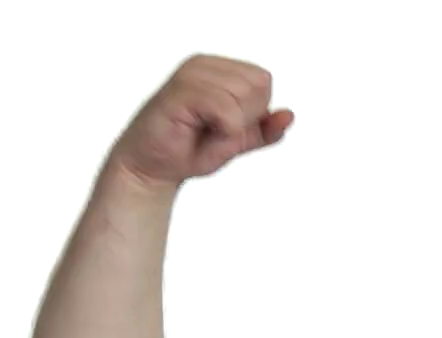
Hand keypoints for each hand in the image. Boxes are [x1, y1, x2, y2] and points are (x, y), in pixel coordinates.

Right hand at [109, 54, 293, 190]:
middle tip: (213, 131)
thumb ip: (264, 129)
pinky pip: (225, 109)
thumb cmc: (188, 150)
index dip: (253, 112)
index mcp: (217, 68)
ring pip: (243, 96)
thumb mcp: (237, 141)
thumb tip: (289, 115)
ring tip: (203, 131)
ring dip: (231, 127)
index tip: (224, 126)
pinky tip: (198, 131)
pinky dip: (222, 130)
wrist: (152, 168)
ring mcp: (190, 75)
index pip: (262, 80)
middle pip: (258, 85)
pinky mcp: (180, 92)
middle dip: (244, 119)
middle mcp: (203, 65)